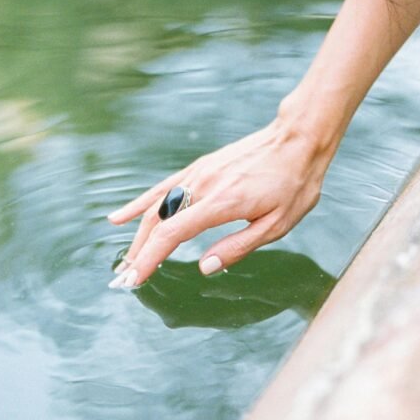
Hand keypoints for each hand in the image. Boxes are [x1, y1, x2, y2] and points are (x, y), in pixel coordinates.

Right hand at [107, 118, 331, 288]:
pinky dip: (140, 203)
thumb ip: (238, 246)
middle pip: (158, 222)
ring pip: (156, 205)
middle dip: (138, 252)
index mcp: (221, 203)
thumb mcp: (277, 224)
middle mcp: (203, 185)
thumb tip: (205, 267)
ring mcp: (198, 173)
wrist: (297, 139)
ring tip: (125, 259)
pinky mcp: (200, 167)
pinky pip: (163, 187)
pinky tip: (122, 216)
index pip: (172, 235)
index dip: (149, 259)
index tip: (133, 280)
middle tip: (124, 279)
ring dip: (137, 234)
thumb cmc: (294, 184)